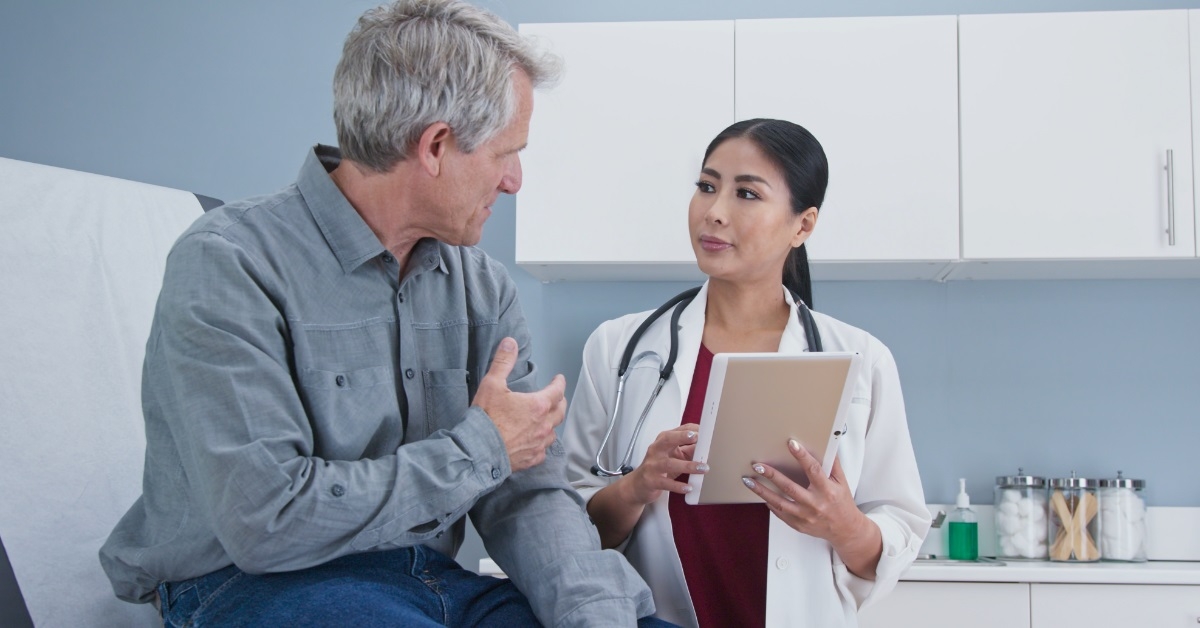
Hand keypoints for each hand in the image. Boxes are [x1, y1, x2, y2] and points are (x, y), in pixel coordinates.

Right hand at [472, 337, 566, 471]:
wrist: (478, 451)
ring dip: (552, 423)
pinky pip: (543, 450)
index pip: (557, 390)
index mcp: (538, 405)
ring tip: (547, 419)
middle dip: (560, 402)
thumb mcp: (492, 384)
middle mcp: (543, 425)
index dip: (559, 383)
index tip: (559, 379)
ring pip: (553, 431)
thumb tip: (510, 343)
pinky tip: (536, 441)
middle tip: (556, 397)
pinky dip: (542, 443)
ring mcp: (539, 444)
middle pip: (560, 411)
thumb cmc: (486, 418)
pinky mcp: (531, 458)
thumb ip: (503, 362)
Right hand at [619, 424, 706, 505]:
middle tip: (697, 438)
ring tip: (702, 468)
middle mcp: (656, 450)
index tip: (705, 432)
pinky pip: (665, 483)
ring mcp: (652, 465)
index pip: (678, 431)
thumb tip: (705, 448)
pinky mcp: (651, 480)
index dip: (691, 430)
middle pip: (668, 440)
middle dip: (682, 437)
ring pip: (670, 463)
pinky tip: (688, 487)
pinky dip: (678, 485)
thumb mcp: (672, 456)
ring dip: (688, 465)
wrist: (637, 485)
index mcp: (662, 441)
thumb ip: (688, 451)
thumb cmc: (657, 468)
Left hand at [742, 440, 867, 545]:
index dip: (802, 456)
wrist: (845, 530)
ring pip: (779, 502)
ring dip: (762, 491)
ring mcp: (805, 516)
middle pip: (790, 487)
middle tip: (758, 465)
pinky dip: (769, 503)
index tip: (791, 444)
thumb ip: (833, 464)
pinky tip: (761, 494)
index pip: (813, 470)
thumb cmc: (842, 503)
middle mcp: (815, 504)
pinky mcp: (798, 525)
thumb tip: (828, 445)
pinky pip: (780, 513)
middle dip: (772, 475)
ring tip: (749, 481)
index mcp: (827, 491)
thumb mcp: (842, 482)